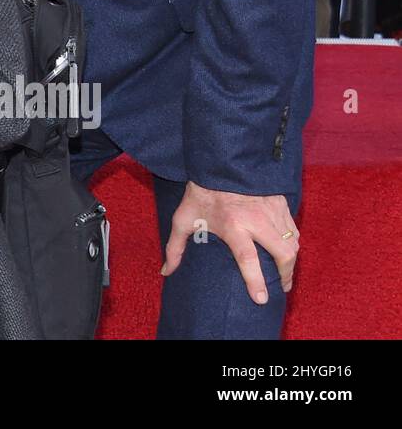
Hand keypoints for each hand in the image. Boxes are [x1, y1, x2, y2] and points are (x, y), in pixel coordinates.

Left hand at [162, 182, 299, 302]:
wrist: (219, 161)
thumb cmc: (200, 193)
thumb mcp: (184, 219)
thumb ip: (175, 247)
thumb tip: (167, 272)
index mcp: (233, 224)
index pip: (248, 258)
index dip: (256, 281)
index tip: (261, 299)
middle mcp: (257, 219)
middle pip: (283, 254)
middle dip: (286, 275)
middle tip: (282, 287)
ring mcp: (272, 210)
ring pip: (293, 243)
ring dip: (290, 260)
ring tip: (285, 271)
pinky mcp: (281, 203)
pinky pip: (294, 229)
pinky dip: (293, 243)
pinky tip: (285, 249)